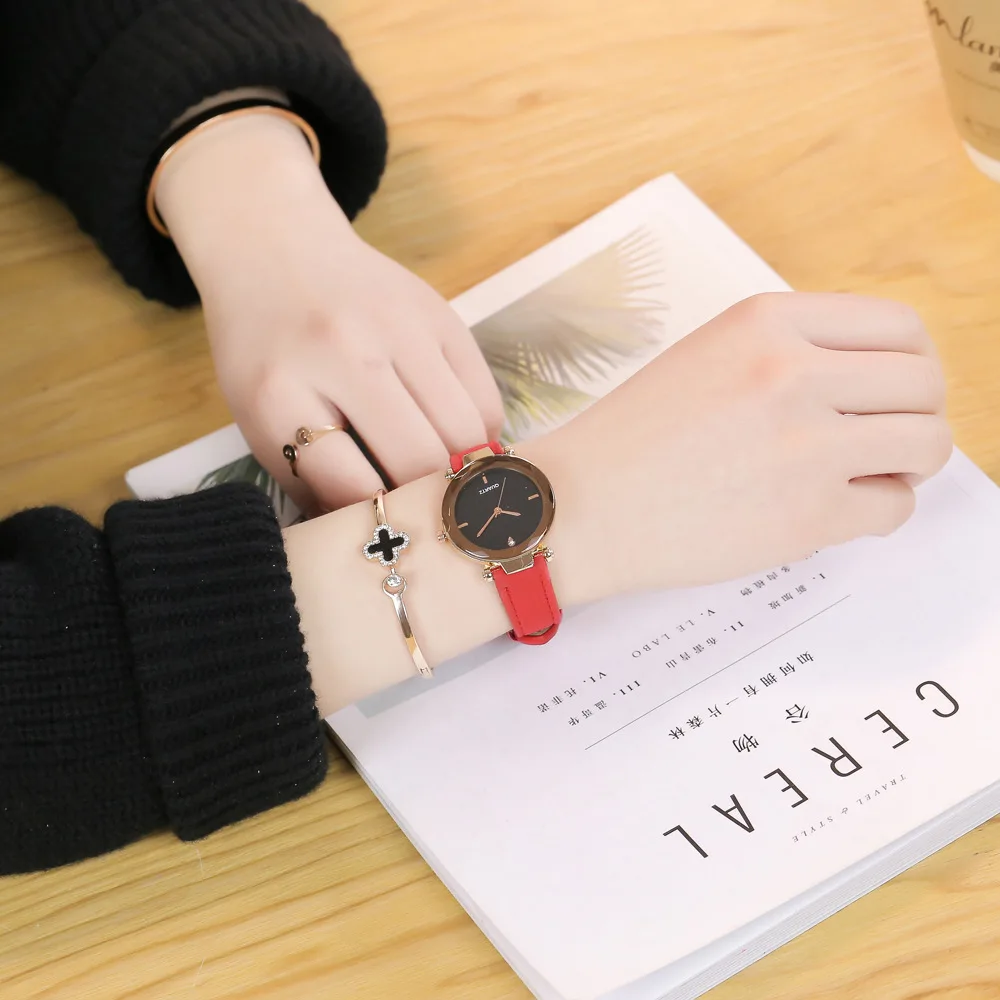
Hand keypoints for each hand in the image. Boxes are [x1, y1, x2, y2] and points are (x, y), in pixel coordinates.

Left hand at [155, 112, 503, 512]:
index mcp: (278, 390)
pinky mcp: (442, 314)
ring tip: (454, 491)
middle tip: (433, 525)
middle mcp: (342, 352)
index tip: (392, 538)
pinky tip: (462, 447)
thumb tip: (378, 538)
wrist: (277, 250)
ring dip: (465, 473)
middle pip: (419, 460)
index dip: (378, 522)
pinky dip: (483, 437)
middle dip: (430, 505)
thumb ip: (312, 480)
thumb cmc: (265, 350)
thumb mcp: (260, 418)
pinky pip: (485, 399)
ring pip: (465, 432)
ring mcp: (398, 326)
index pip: (352, 486)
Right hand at [286, 291, 951, 711]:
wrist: (578, 508)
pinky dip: (877, 512)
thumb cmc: (629, 441)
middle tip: (887, 437)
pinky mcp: (806, 516)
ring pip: (927, 445)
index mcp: (766, 323)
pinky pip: (894, 508)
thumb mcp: (707, 357)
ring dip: (908, 463)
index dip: (910, 363)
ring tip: (868, 474)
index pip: (898, 326)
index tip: (896, 389)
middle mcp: (793, 373)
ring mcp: (805, 446)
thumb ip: (789, 353)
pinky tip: (835, 510)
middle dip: (916, 413)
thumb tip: (875, 379)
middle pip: (925, 383)